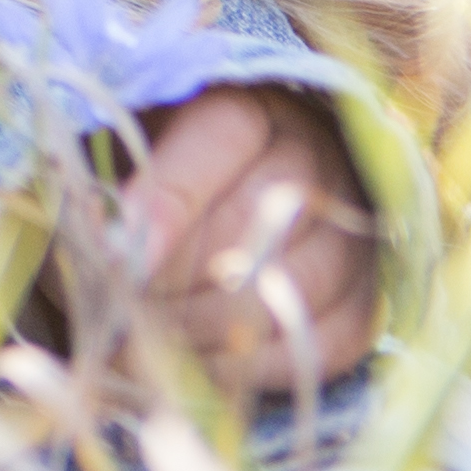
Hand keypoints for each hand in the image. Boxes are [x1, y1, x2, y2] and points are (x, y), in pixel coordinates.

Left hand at [109, 82, 376, 391]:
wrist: (193, 213)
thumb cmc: (136, 181)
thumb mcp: (108, 165)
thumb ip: (102, 190)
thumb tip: (107, 248)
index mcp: (247, 106)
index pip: (225, 135)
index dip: (169, 198)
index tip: (119, 255)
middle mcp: (316, 158)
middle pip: (263, 217)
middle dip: (180, 275)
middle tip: (122, 308)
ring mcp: (352, 229)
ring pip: (298, 282)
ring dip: (212, 325)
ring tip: (148, 339)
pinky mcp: (368, 298)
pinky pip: (330, 341)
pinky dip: (260, 365)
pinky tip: (199, 364)